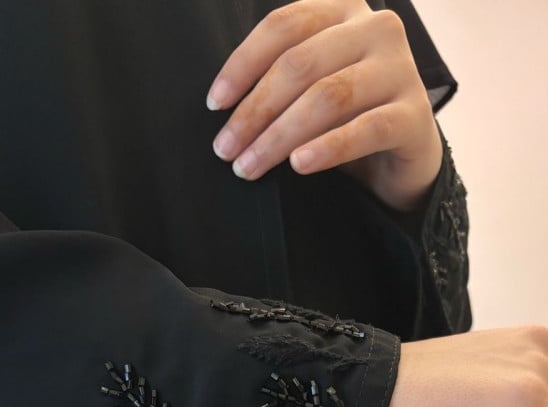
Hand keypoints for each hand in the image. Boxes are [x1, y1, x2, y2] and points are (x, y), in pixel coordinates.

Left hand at [206, 0, 442, 211]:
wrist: (405, 158)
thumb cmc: (349, 120)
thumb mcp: (313, 89)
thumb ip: (282, 82)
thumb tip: (226, 109)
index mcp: (344, 12)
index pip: (284, 26)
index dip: (243, 63)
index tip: (215, 104)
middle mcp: (376, 29)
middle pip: (301, 64)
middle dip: (255, 110)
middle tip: (226, 150)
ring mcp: (401, 69)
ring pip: (328, 97)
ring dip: (280, 136)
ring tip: (250, 166)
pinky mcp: (416, 114)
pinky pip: (365, 129)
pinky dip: (327, 149)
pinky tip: (299, 165)